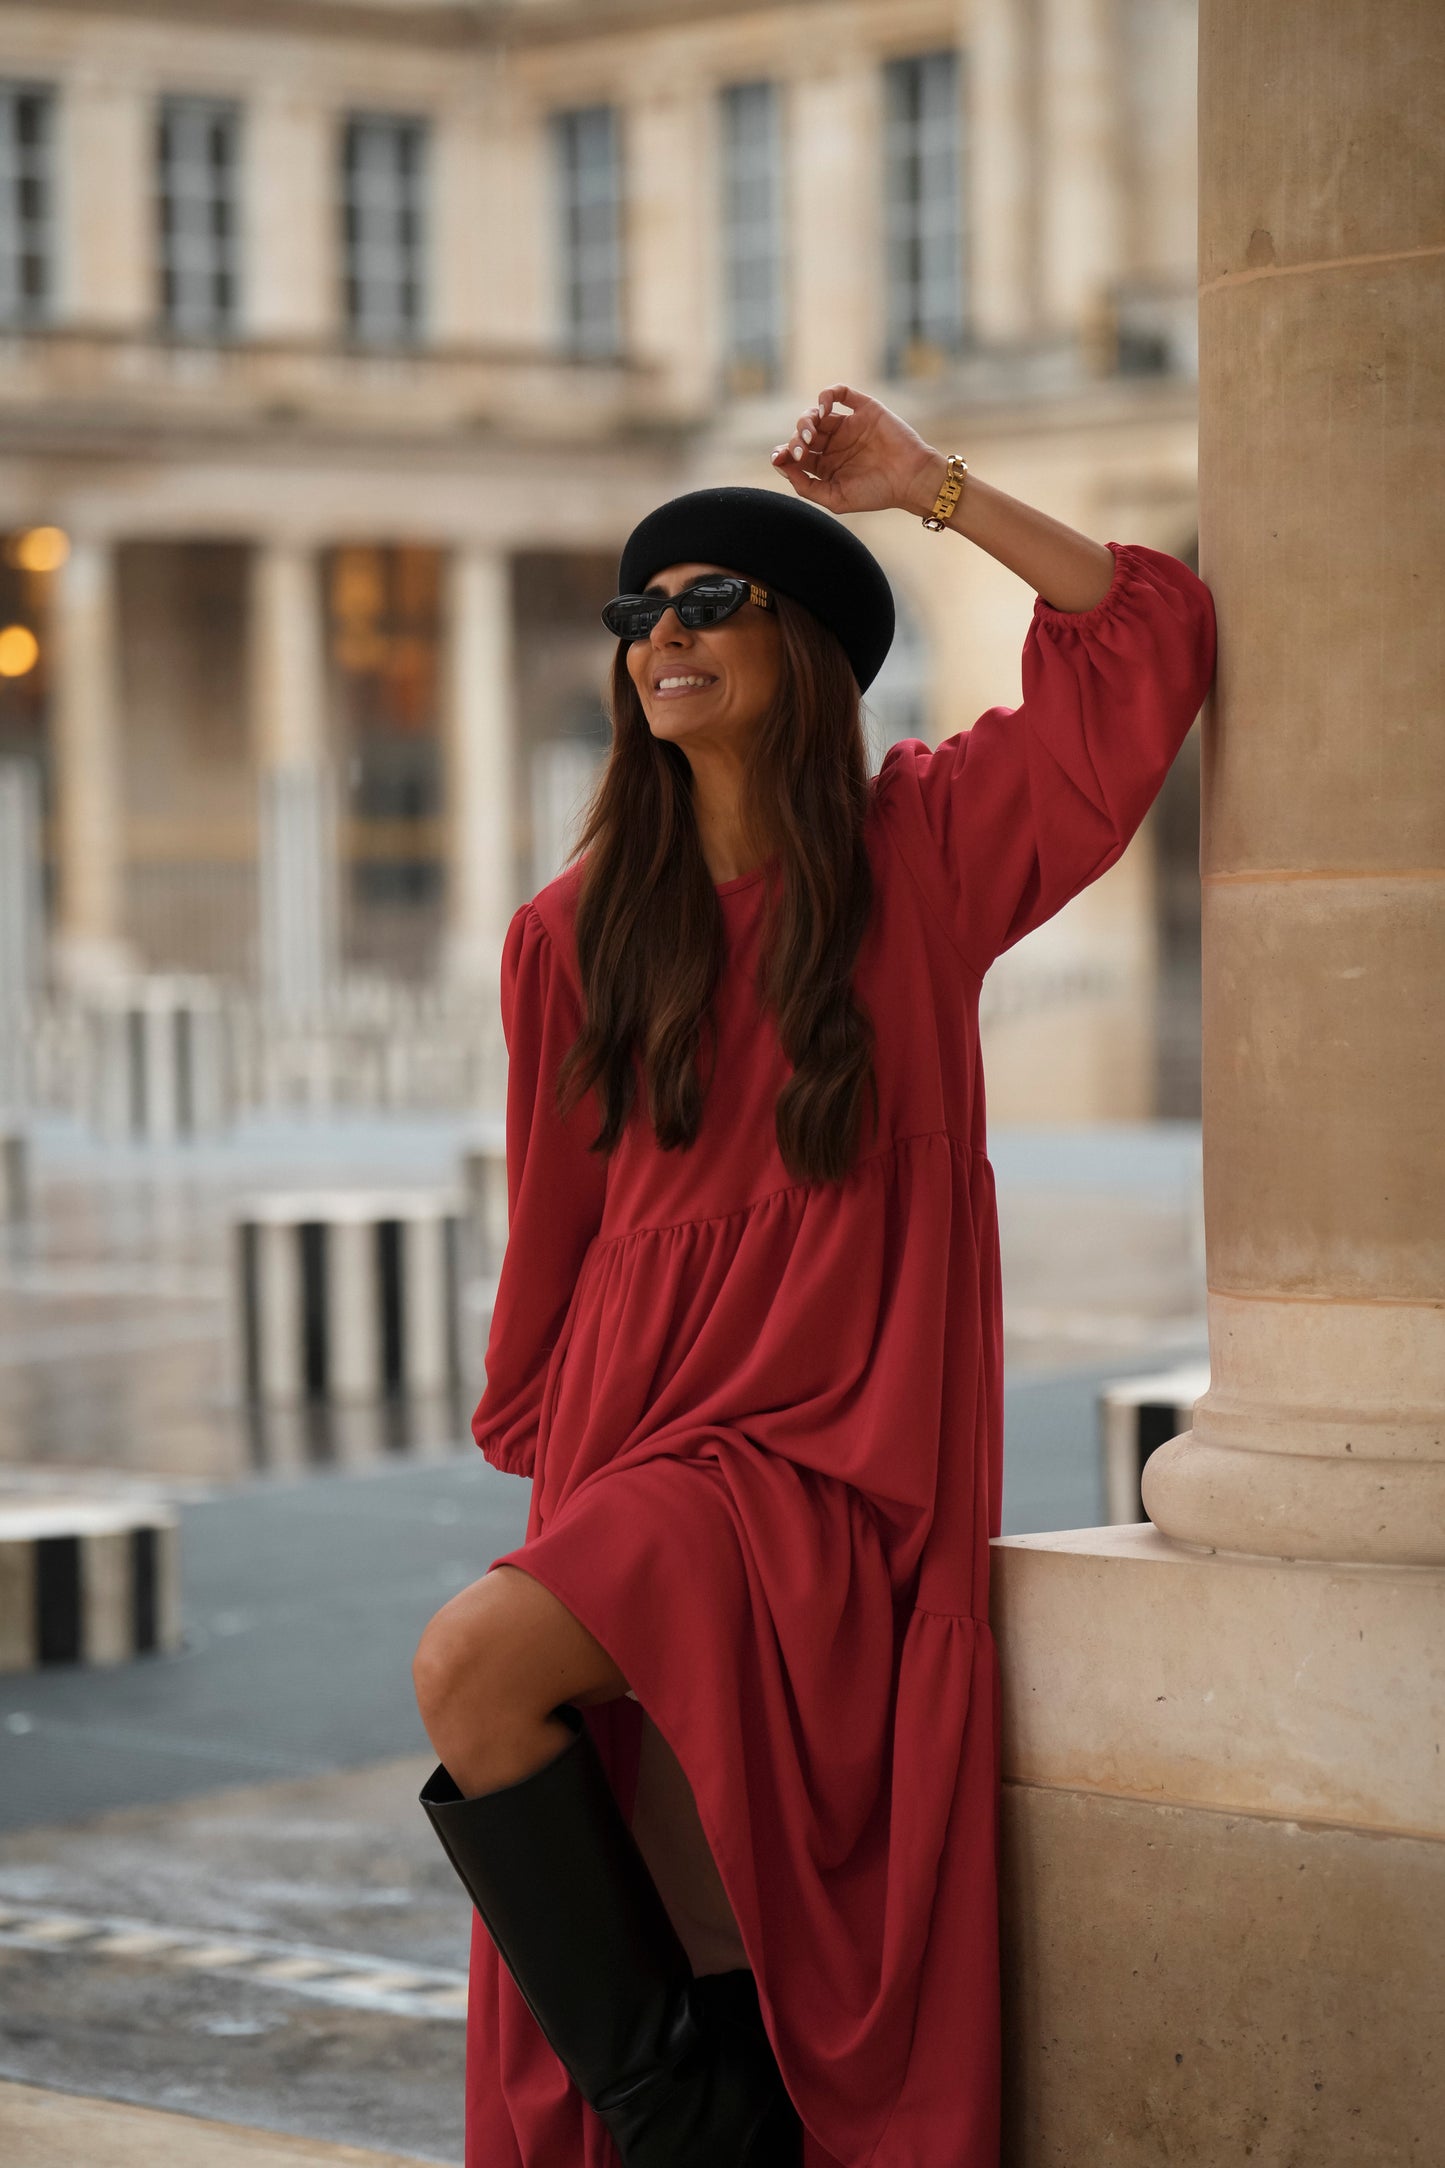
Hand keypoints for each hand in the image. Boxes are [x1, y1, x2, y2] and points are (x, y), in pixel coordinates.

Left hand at [769, 384, 946, 518]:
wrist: (911, 479)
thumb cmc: (876, 493)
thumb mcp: (836, 498)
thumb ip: (807, 487)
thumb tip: (783, 467)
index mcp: (826, 466)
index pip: (796, 455)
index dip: (784, 453)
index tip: (780, 457)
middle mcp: (835, 444)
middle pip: (803, 433)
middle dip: (797, 439)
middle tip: (804, 449)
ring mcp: (849, 425)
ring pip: (816, 413)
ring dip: (807, 419)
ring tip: (813, 432)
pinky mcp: (864, 409)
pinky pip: (840, 393)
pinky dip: (827, 395)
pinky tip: (823, 409)